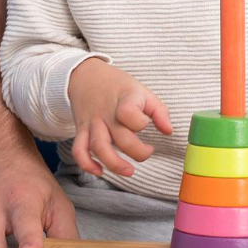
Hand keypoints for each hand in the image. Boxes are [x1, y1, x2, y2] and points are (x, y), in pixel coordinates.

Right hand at [66, 58, 172, 176]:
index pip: (129, 113)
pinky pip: (79, 150)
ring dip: (114, 164)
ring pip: (99, 148)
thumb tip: (169, 131)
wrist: (85, 76)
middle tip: (147, 152)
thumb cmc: (117, 86)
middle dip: (137, 152)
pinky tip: (99, 170)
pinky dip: (86, 164)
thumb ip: (159, 111)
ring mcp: (93, 123)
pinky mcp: (81, 131)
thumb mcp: (141, 91)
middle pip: (120, 138)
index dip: (140, 122)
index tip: (146, 123)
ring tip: (129, 171)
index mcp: (124, 100)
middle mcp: (107, 113)